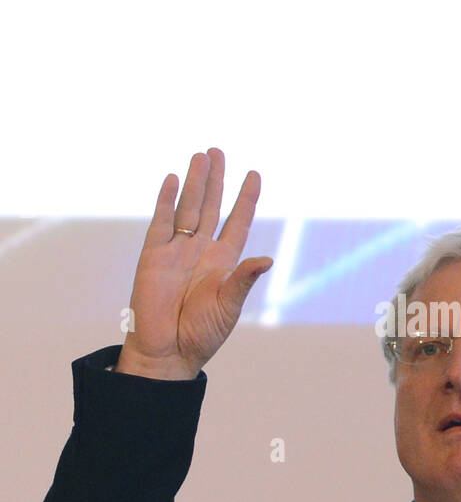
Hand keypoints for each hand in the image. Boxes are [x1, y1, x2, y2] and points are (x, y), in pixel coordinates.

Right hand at [116, 148, 272, 378]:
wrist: (168, 351)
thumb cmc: (202, 333)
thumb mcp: (229, 305)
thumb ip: (244, 279)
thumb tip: (267, 259)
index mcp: (224, 261)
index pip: (238, 221)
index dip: (246, 199)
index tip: (254, 174)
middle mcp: (201, 250)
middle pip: (211, 206)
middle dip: (216, 179)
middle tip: (218, 151)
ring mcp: (176, 250)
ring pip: (188, 207)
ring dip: (195, 182)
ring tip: (201, 156)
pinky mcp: (153, 255)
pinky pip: (161, 221)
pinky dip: (166, 199)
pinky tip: (173, 179)